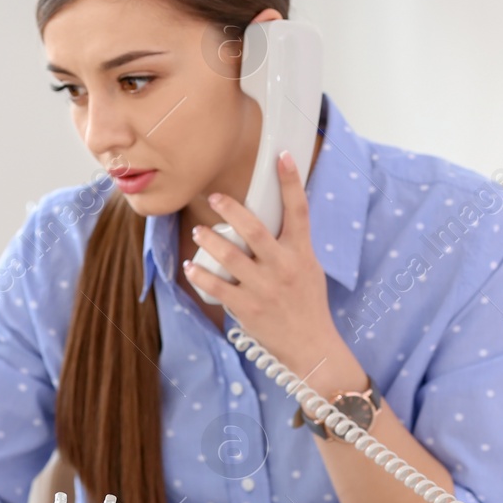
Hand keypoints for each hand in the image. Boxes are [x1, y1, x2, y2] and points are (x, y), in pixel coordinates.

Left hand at [182, 151, 359, 390]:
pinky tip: (191, 267)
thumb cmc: (308, 304)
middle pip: (255, 229)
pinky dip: (200, 275)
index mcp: (302, 252)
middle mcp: (284, 266)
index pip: (299, 210)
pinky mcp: (248, 307)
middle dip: (232, 209)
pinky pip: (217, 287)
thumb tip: (273, 216)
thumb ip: (292, 244)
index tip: (282, 157)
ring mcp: (265, 288)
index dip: (291, 181)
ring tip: (198, 232)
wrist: (311, 346)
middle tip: (215, 197)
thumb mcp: (309, 268)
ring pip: (230, 256)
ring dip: (209, 240)